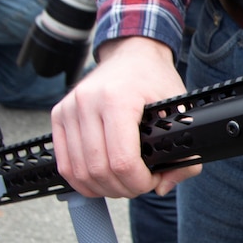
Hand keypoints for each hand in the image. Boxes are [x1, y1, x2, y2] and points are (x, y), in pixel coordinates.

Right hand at [51, 37, 199, 198]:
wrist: (132, 54)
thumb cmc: (155, 79)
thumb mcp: (180, 111)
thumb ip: (184, 153)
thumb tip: (164, 186)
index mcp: (118, 100)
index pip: (122, 160)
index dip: (139, 181)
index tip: (152, 180)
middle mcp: (88, 102)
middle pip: (99, 169)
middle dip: (124, 188)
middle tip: (140, 184)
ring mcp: (69, 109)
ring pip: (78, 170)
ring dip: (103, 188)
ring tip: (123, 183)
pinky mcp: (58, 115)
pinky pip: (64, 162)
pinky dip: (82, 180)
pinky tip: (102, 181)